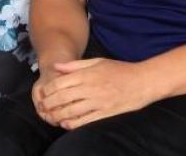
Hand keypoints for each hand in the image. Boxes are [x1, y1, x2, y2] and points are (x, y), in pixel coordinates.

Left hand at [34, 58, 152, 129]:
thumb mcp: (97, 61)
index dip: (48, 90)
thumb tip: (56, 67)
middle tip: (43, 107)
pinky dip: (73, 124)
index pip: (60, 83)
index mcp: (87, 74)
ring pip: (71, 111)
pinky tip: (66, 124)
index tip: (43, 93)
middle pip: (62, 98)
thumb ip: (75, 65)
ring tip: (51, 116)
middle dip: (49, 104)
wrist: (142, 82)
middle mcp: (90, 88)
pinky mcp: (105, 113)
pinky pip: (85, 121)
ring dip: (57, 115)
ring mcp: (98, 102)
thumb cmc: (119, 70)